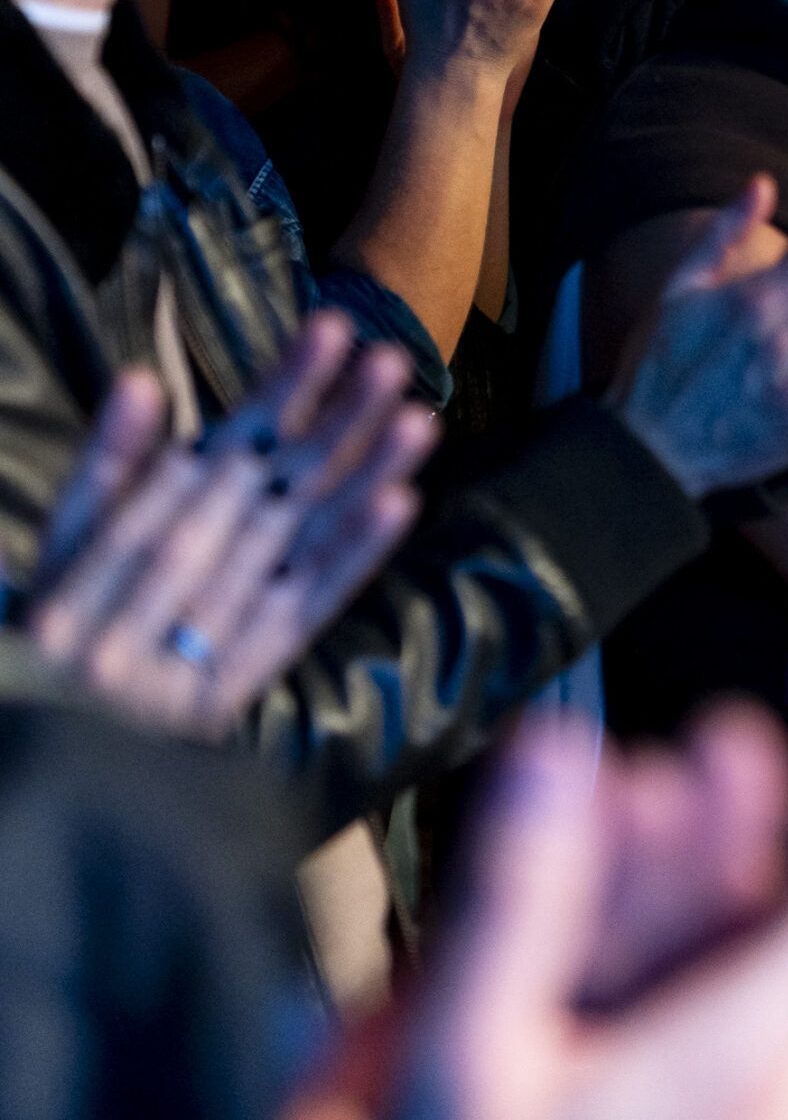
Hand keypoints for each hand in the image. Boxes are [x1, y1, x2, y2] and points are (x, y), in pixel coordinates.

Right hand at [26, 315, 433, 738]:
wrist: (33, 779)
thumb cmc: (44, 645)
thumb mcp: (52, 560)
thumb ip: (98, 475)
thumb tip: (144, 384)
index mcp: (86, 576)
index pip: (196, 472)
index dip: (265, 404)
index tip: (324, 339)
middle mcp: (135, 622)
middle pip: (251, 504)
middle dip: (324, 428)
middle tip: (386, 358)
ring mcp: (183, 666)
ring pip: (286, 554)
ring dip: (358, 482)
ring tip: (418, 418)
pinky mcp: (226, 702)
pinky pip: (295, 622)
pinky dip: (350, 560)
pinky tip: (400, 504)